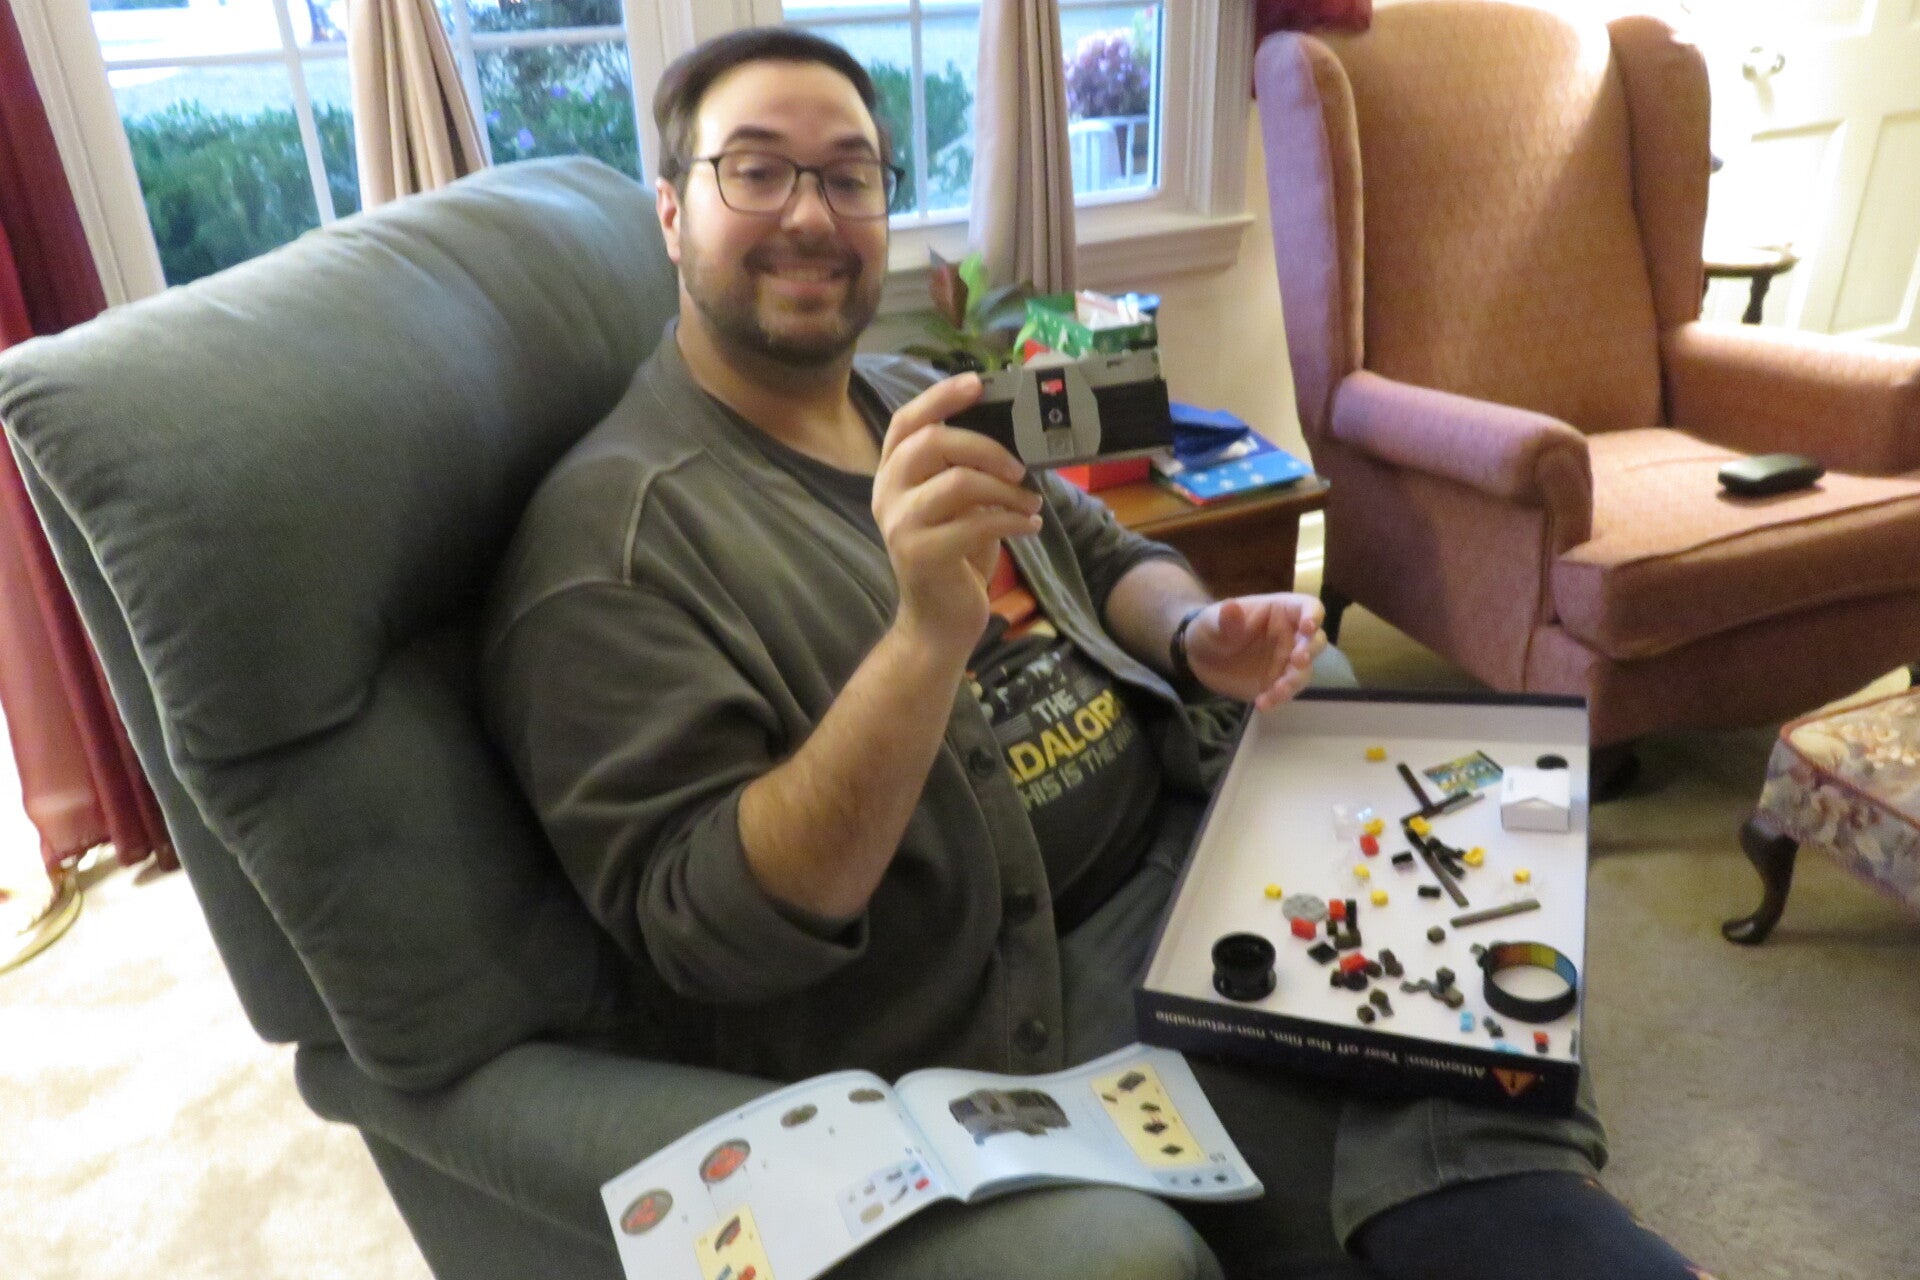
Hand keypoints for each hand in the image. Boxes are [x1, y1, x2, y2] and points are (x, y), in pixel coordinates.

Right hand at [872, 373, 1041, 652]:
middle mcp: (887, 494)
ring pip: (959, 483)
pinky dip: (1013, 521)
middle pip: (932, 444)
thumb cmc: (954, 556)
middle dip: (986, 447)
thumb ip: (966, 469)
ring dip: (1007, 490)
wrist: (939, 622)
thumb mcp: (957, 505)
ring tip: (1031, 503)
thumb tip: (1013, 432)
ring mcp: (900, 525)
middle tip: (1020, 466)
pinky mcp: (921, 555)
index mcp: (893, 473)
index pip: (908, 421)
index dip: (941, 397)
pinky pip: (976, 523)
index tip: (977, 382)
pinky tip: (1030, 526)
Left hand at [1182, 593, 1328, 711]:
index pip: (1308, 606)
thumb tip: (1231, 607)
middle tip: (1297, 660)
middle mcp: (1290, 635)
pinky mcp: (1278, 682)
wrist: (1199, 657)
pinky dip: (1278, 699)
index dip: (1313, 615)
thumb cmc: (1211, 628)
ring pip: (1304, 671)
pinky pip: (1287, 691)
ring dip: (1295, 680)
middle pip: (1316, 640)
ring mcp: (1286, 661)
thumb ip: (1226, 619)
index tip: (1308, 627)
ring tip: (1277, 690)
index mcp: (1280, 611)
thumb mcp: (1212, 620)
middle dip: (1310, 650)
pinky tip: (1262, 703)